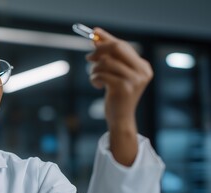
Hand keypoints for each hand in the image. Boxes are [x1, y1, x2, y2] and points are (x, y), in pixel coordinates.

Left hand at [86, 28, 152, 165]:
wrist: (120, 119)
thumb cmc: (116, 97)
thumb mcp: (114, 75)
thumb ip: (110, 59)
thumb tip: (97, 40)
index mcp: (143, 66)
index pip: (124, 45)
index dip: (107, 38)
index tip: (94, 32)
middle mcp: (143, 71)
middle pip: (118, 48)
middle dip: (100, 49)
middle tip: (88, 57)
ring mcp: (135, 79)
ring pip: (107, 61)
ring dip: (95, 68)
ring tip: (95, 77)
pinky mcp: (124, 88)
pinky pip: (102, 74)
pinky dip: (94, 78)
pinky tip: (97, 85)